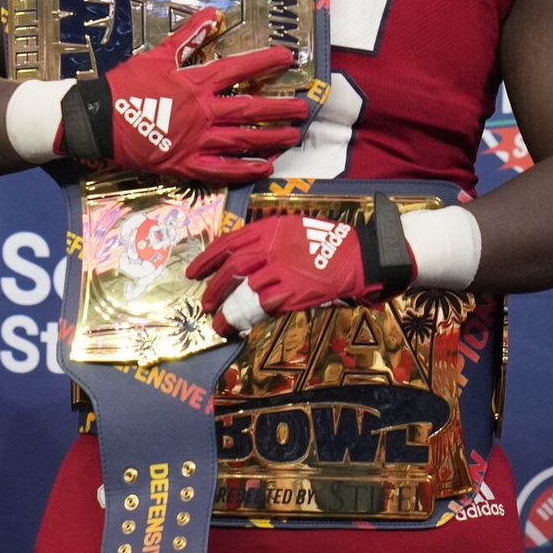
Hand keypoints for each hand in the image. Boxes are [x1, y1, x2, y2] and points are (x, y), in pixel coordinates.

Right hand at [72, 10, 307, 183]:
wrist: (95, 120)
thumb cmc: (125, 85)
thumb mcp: (157, 55)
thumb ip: (189, 36)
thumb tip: (214, 13)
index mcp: (194, 83)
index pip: (238, 69)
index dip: (265, 62)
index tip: (288, 58)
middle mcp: (201, 112)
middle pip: (249, 108)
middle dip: (279, 107)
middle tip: (303, 108)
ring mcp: (195, 140)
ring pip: (241, 139)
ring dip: (270, 138)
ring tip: (292, 136)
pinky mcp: (184, 164)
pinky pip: (221, 170)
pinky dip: (244, 169)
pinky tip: (264, 167)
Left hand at [188, 209, 410, 335]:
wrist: (360, 255)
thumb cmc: (326, 241)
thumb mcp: (291, 228)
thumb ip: (264, 240)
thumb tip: (238, 258)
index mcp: (267, 229)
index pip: (226, 243)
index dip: (205, 260)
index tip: (192, 273)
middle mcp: (271, 247)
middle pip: (230, 269)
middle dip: (213, 289)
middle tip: (204, 304)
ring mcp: (283, 270)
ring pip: (244, 292)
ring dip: (228, 310)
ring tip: (218, 322)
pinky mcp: (296, 291)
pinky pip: (265, 306)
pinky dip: (250, 316)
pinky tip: (242, 324)